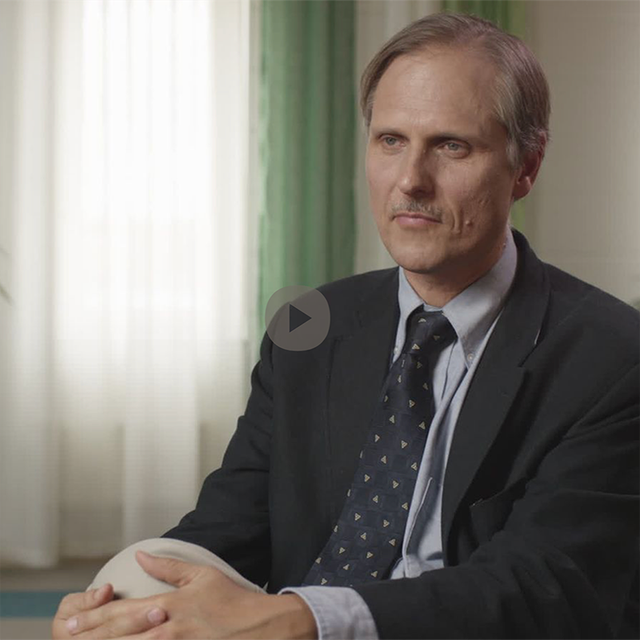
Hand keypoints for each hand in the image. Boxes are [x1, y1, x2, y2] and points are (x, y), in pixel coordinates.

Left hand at [59, 550, 317, 639]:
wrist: (261, 627)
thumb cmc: (232, 599)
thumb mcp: (201, 575)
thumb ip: (168, 567)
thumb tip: (140, 555)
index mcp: (169, 604)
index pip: (124, 611)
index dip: (96, 616)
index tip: (72, 620)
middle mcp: (167, 627)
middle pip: (120, 635)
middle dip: (91, 636)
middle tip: (67, 636)